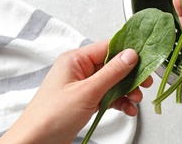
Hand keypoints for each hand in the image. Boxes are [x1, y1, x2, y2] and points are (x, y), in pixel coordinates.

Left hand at [0, 40, 152, 143]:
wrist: (35, 143)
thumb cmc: (50, 116)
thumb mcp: (87, 92)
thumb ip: (111, 72)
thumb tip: (130, 55)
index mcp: (75, 60)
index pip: (107, 47)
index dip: (128, 52)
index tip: (145, 58)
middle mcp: (79, 70)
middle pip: (112, 65)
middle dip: (130, 75)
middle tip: (145, 82)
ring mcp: (83, 86)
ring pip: (112, 82)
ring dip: (127, 91)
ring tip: (136, 99)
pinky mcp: (85, 100)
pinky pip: (108, 96)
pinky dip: (119, 102)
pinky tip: (127, 109)